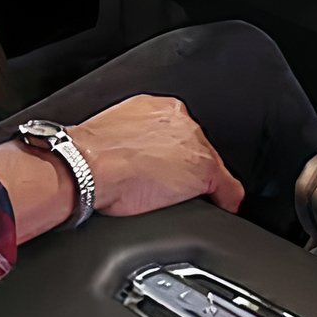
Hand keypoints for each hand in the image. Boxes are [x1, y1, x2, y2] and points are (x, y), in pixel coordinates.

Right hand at [68, 94, 244, 217]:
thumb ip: (131, 138)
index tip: (164, 166)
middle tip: (165, 186)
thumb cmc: (88, 157)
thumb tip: (127, 155)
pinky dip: (225, 202)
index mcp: (157, 107)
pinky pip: (228, 190)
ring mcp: (194, 145)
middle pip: (196, 148)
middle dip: (185, 167)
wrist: (88, 169)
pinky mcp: (205, 171)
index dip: (172, 154)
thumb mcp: (112, 135)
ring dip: (198, 184)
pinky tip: (215, 209)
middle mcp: (180, 120)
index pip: (178, 132)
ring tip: (177, 198)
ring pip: (209, 167)